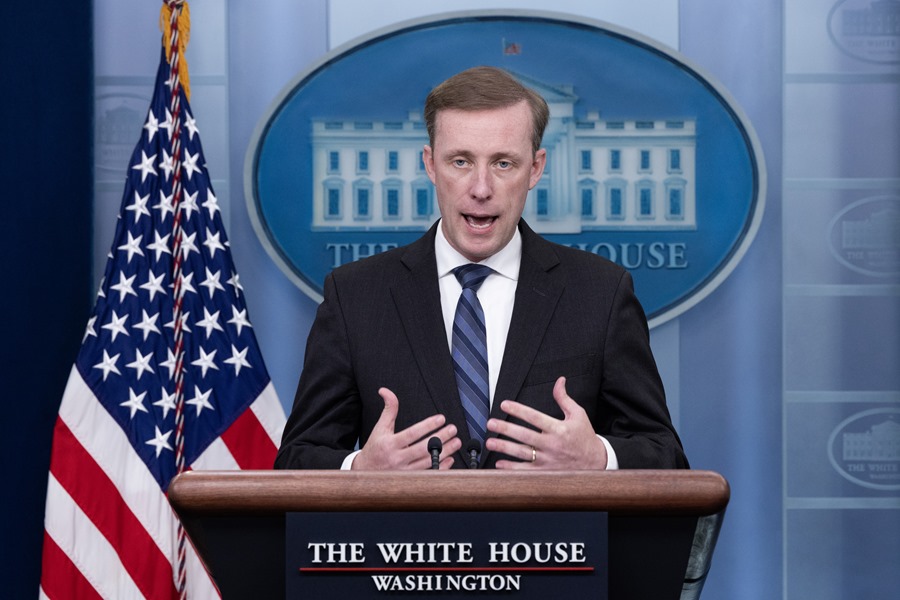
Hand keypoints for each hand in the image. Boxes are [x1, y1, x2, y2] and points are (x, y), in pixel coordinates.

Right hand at [352, 387, 460, 469]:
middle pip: (423, 448)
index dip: (427, 426)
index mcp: (390, 444)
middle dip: (441, 438)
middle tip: (453, 429)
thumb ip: (388, 409)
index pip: (412, 434)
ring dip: (445, 452)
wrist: (366, 472)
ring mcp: (404, 471)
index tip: (441, 418)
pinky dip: (440, 467)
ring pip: (428, 462)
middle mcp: (397, 458)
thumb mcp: (380, 427)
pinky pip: (428, 474)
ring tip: (456, 442)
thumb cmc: (375, 448)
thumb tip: (385, 391)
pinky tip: (449, 459)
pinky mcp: (409, 479)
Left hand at [485, 377, 607, 469]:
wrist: (596, 462)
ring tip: (489, 443)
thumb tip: (559, 380)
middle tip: (490, 424)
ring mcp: (548, 460)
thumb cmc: (584, 436)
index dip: (518, 410)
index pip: (535, 417)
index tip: (504, 404)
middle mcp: (552, 444)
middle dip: (506, 429)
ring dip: (504, 448)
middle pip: (524, 435)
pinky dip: (511, 468)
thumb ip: (564, 398)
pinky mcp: (546, 472)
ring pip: (522, 453)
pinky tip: (499, 464)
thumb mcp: (578, 414)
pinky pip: (526, 471)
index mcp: (559, 429)